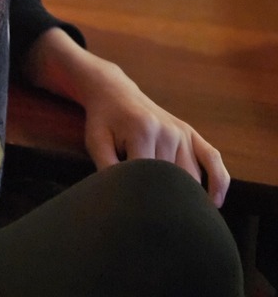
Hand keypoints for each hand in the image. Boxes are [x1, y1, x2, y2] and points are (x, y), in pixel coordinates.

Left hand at [81, 62, 229, 206]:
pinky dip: (218, 181)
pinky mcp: (191, 133)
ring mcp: (182, 132)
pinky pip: (212, 159)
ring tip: (175, 214)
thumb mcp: (96, 142)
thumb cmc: (103, 121)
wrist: (115, 93)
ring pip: (193, 178)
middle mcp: (168, 132)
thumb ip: (108, 169)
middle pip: (174, 182)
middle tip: (157, 221)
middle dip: (166, 202)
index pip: (149, 180)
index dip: (144, 201)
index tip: (140, 218)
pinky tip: (214, 202)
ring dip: (187, 196)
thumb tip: (122, 200)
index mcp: (143, 132)